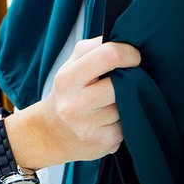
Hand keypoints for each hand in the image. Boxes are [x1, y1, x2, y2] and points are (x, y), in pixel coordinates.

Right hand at [4, 37, 140, 171]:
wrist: (49, 133)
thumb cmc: (67, 93)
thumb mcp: (71, 66)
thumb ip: (94, 50)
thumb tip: (125, 40)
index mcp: (67, 78)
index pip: (107, 56)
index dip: (128, 53)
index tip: (133, 56)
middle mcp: (75, 103)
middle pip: (121, 84)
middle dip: (129, 81)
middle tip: (125, 80)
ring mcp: (88, 126)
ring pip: (127, 106)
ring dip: (126, 103)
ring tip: (109, 103)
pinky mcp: (103, 143)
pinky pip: (128, 126)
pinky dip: (123, 122)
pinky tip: (108, 121)